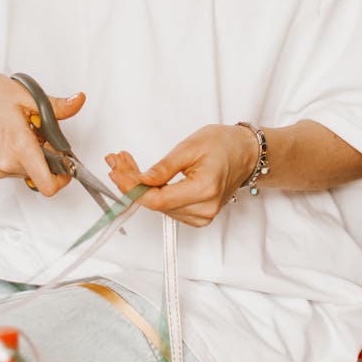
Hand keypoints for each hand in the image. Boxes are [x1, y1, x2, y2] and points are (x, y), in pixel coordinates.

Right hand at [0, 63, 85, 195]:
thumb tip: (77, 102)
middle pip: (37, 173)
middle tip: (33, 132)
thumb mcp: (26, 96)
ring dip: (24, 157)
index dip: (62, 178)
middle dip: (42, 156)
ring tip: (13, 131)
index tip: (65, 166)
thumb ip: (57, 107)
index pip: (48, 184)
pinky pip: (4, 172)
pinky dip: (8, 159)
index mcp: (18, 146)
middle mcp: (3, 164)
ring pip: (21, 172)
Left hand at [106, 124, 257, 226]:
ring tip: (126, 164)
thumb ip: (165, 167)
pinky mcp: (198, 216)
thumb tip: (142, 180)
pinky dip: (152, 192)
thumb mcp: (190, 146)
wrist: (245, 153)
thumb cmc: (224, 144)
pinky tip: (141, 177)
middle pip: (156, 203)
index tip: (117, 173)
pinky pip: (167, 207)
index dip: (133, 188)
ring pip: (159, 206)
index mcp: (204, 190)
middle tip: (116, 162)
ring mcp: (202, 216)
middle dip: (132, 183)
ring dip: (139, 186)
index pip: (158, 200)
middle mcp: (204, 209)